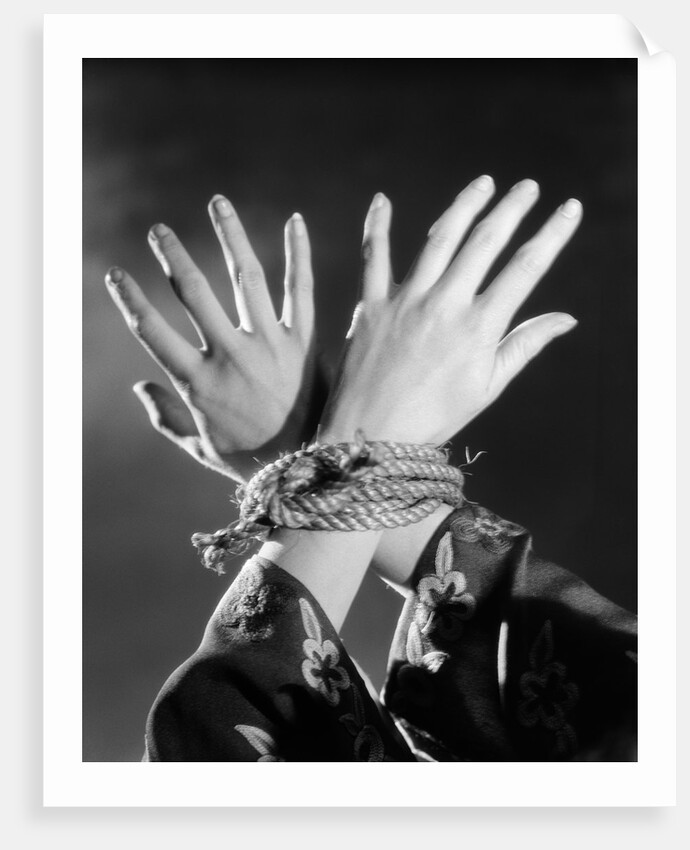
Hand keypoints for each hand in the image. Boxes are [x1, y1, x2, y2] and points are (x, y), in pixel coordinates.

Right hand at [106, 197, 325, 482]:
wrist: (311, 472)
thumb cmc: (253, 462)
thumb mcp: (200, 449)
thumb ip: (165, 419)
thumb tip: (138, 386)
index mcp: (198, 383)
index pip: (152, 331)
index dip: (129, 299)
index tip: (115, 273)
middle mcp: (230, 356)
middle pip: (193, 292)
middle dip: (172, 255)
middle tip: (160, 229)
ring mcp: (269, 345)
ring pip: (245, 277)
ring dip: (230, 235)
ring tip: (218, 203)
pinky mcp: (304, 343)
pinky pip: (300, 290)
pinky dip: (298, 254)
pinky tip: (295, 222)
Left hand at [320, 176, 580, 445]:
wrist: (370, 437)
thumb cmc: (433, 418)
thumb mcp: (486, 388)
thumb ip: (524, 346)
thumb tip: (567, 318)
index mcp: (479, 328)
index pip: (525, 269)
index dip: (552, 235)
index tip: (569, 209)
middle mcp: (445, 305)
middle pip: (486, 242)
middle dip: (512, 209)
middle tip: (528, 186)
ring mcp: (406, 301)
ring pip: (440, 239)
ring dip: (464, 205)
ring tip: (484, 183)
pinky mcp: (371, 305)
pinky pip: (374, 257)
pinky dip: (377, 226)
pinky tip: (382, 199)